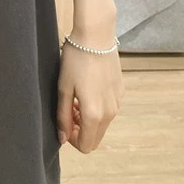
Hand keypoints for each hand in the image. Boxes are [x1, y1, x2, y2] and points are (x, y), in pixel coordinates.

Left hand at [56, 25, 124, 153]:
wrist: (96, 36)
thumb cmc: (75, 61)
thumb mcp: (63, 89)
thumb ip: (63, 116)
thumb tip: (63, 138)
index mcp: (94, 114)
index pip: (86, 146)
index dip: (72, 140)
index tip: (64, 122)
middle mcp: (110, 113)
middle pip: (96, 137)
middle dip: (80, 130)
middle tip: (68, 109)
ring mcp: (118, 102)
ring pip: (103, 123)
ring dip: (88, 118)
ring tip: (75, 96)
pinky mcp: (120, 91)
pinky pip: (108, 108)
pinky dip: (97, 106)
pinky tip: (87, 87)